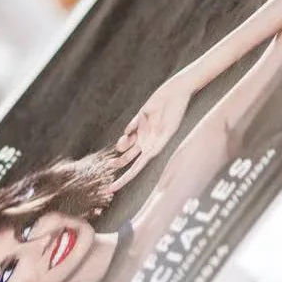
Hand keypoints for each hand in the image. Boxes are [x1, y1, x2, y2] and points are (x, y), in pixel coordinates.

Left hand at [113, 70, 194, 188]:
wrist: (175, 93)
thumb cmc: (175, 112)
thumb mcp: (168, 130)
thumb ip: (157, 142)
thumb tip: (148, 155)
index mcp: (154, 148)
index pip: (136, 168)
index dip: (124, 178)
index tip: (113, 188)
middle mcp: (148, 142)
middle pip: (128, 159)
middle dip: (117, 164)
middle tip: (107, 167)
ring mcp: (143, 131)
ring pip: (126, 144)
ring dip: (121, 145)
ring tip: (122, 142)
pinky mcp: (139, 119)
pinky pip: (129, 128)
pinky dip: (128, 130)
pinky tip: (137, 125)